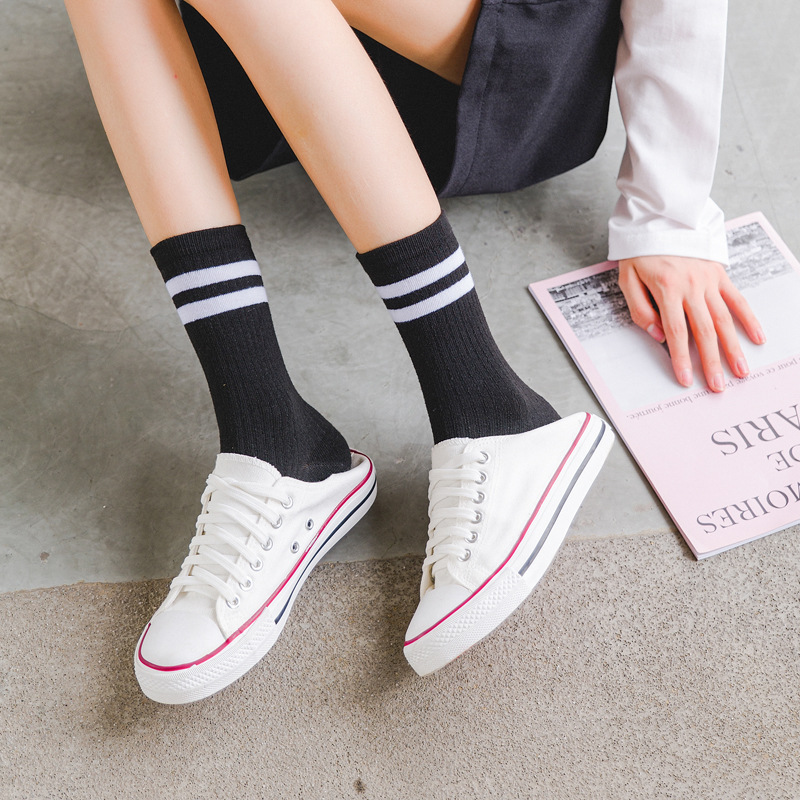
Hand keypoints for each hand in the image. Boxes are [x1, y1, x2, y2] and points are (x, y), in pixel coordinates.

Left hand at [618, 255, 765, 391]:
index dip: (681, 358)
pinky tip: (757, 338)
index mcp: (667, 289)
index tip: (685, 380)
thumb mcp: (628, 279)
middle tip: (717, 386)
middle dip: (711, 362)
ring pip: (723, 319)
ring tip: (740, 371)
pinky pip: (737, 299)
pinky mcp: (719, 274)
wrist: (661, 218)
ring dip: (733, 348)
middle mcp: (691, 287)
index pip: (675, 332)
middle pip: (703, 331)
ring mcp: (708, 281)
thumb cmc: (641, 251)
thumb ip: (640, 309)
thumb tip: (658, 336)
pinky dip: (748, 319)